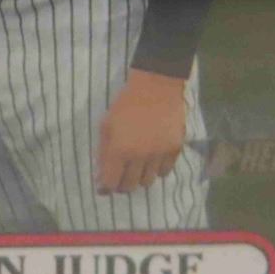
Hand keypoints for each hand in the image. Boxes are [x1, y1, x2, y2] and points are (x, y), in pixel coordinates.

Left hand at [95, 68, 186, 194]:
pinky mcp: (174, 150)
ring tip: (136, 166)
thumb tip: (100, 176)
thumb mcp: (106, 124)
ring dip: (139, 177)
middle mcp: (139, 156)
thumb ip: (102, 152)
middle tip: (120, 175)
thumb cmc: (126, 103)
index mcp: (118, 149)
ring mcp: (158, 154)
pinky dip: (156, 169)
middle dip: (121, 184)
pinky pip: (164, 172)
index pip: (110, 183)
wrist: (156, 86)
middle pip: (129, 186)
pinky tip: (152, 159)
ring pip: (148, 182)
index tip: (104, 185)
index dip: (105, 187)